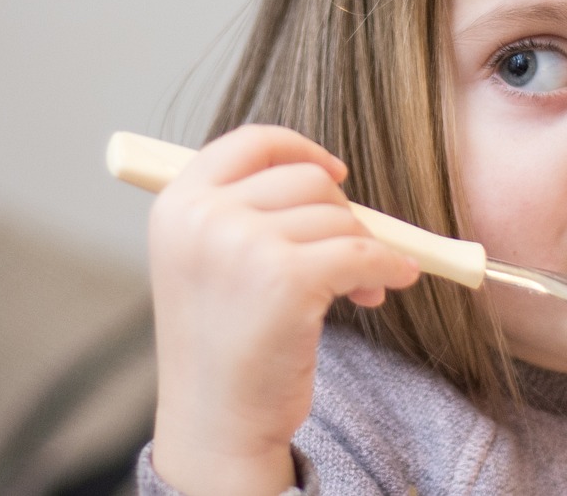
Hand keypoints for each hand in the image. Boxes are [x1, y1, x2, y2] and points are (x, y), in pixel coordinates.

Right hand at [147, 124, 419, 495]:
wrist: (217, 424)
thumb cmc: (221, 345)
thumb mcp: (206, 259)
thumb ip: (243, 209)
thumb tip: (326, 175)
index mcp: (177, 204)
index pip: (251, 142)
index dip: (299, 149)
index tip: (333, 173)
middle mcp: (203, 217)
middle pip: (305, 179)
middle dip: (340, 214)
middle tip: (349, 254)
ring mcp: (242, 244)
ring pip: (338, 217)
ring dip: (363, 250)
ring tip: (358, 290)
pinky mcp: (286, 278)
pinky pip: (362, 252)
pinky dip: (387, 267)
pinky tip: (389, 284)